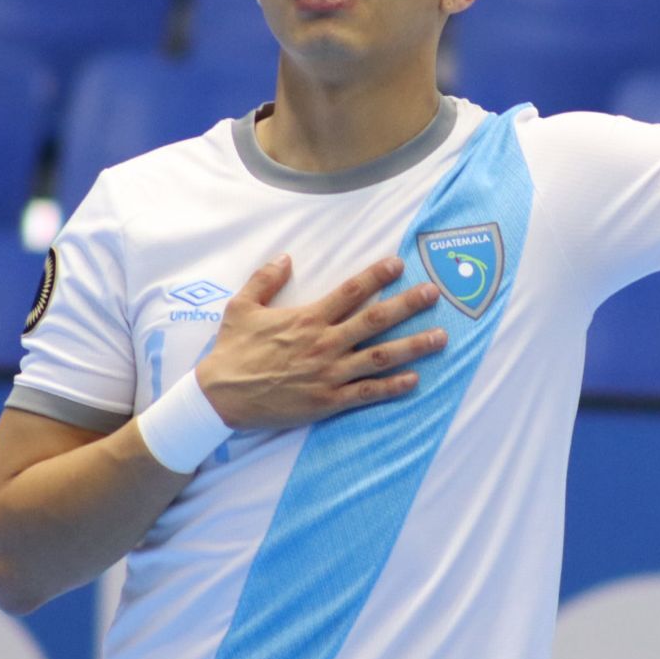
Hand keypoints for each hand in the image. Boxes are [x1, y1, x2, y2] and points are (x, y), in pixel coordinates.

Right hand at [196, 254, 445, 429]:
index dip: (377, 276)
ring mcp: (328, 374)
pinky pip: (366, 392)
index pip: (350, 291)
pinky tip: (415, 379)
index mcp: (307, 318)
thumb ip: (265, 280)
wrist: (219, 397)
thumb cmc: (231, 351)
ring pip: (380, 357)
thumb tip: (286, 257)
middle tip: (434, 294)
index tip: (399, 263)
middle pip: (375, 320)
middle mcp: (323, 343)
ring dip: (413, 346)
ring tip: (440, 337)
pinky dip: (392, 387)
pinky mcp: (327, 401)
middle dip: (408, 305)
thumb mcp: (241, 307)